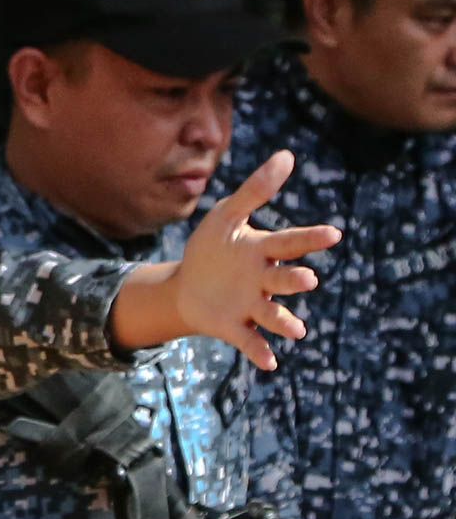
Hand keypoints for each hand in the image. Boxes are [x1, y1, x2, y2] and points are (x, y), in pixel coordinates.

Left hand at [167, 150, 340, 370]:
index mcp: (262, 251)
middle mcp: (263, 280)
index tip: (332, 233)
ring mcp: (250, 306)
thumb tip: (287, 155)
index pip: (289, 242)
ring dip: (284, 322)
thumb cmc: (212, 248)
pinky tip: (270, 363)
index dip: (309, 239)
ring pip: (273, 314)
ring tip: (297, 330)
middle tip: (307, 279)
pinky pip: (251, 341)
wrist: (185, 286)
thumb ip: (254, 189)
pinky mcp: (234, 327)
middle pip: (282, 280)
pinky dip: (260, 351)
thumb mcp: (226, 216)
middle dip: (294, 281)